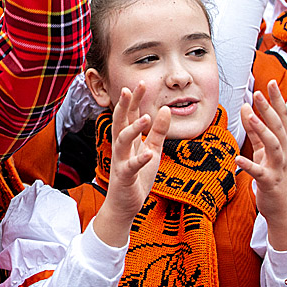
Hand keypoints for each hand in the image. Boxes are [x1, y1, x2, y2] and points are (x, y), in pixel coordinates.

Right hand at [92, 83, 170, 246]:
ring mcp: (121, 160)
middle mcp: (120, 146)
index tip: (141, 82)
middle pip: (121, 121)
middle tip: (131, 88)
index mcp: (128, 139)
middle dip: (126, 105)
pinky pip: (131, 166)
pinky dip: (139, 159)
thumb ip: (158, 131)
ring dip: (134, 128)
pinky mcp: (124, 176)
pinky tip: (148, 154)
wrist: (124, 204)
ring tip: (146, 117)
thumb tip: (166, 109)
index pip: (130, 114)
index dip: (134, 99)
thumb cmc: (137, 176)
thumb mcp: (152, 150)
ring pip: (123, 140)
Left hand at [236, 81, 286, 251]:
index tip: (270, 82)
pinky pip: (260, 173)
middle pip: (278, 128)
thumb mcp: (264, 150)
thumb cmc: (274, 176)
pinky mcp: (270, 183)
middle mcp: (283, 153)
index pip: (281, 118)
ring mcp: (278, 168)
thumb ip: (255, 130)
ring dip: (263, 132)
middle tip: (258, 93)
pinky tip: (238, 160)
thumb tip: (247, 107)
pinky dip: (249, 166)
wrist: (285, 209)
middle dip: (269, 110)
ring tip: (252, 118)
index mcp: (282, 143)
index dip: (276, 100)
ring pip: (274, 146)